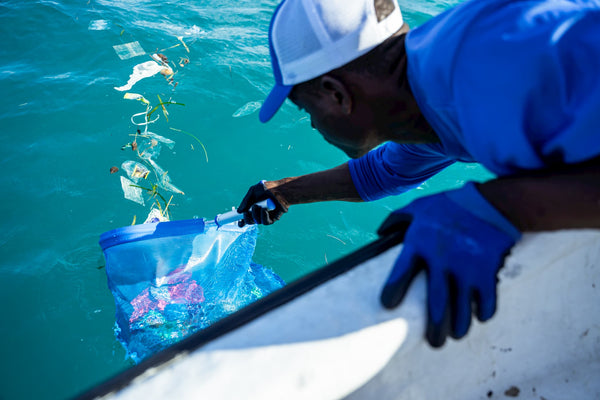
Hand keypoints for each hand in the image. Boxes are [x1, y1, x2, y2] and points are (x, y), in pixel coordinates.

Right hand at [237, 181, 287, 225]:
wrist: (280, 189)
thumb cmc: (268, 188)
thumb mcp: (253, 191)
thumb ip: (245, 201)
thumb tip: (239, 211)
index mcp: (253, 206)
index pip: (246, 217)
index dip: (242, 221)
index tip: (239, 221)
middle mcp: (259, 212)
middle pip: (249, 221)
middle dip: (246, 218)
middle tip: (247, 212)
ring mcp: (266, 216)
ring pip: (257, 221)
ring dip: (255, 214)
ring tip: (258, 205)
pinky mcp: (273, 218)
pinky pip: (265, 222)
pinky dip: (263, 216)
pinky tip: (264, 209)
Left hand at [378, 182, 520, 346]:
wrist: (491, 202)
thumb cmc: (449, 205)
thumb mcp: (419, 207)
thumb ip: (396, 219)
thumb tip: (378, 233)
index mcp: (419, 242)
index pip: (400, 273)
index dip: (392, 292)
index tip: (388, 306)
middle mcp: (441, 258)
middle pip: (436, 302)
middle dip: (434, 326)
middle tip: (433, 342)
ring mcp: (466, 266)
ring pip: (462, 308)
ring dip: (459, 326)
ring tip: (454, 335)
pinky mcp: (488, 271)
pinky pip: (487, 300)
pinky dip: (484, 312)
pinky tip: (478, 317)